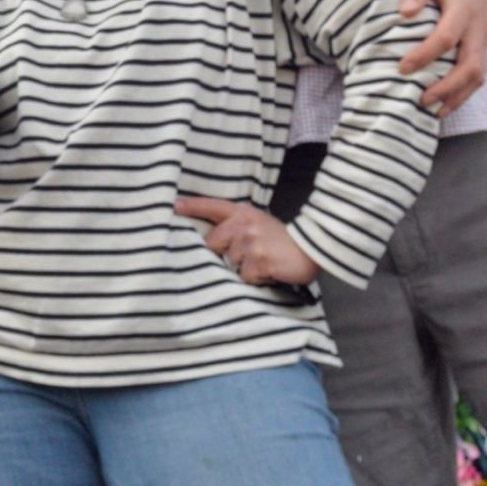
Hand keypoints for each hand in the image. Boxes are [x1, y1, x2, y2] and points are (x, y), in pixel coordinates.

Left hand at [173, 198, 319, 286]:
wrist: (312, 248)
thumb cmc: (283, 239)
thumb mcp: (259, 223)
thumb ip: (237, 226)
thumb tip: (213, 241)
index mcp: (243, 212)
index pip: (213, 206)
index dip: (193, 206)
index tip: (174, 206)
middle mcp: (244, 223)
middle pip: (214, 243)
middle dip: (225, 253)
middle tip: (250, 254)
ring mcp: (251, 241)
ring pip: (230, 263)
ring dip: (244, 268)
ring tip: (263, 262)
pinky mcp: (259, 260)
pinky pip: (246, 276)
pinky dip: (257, 278)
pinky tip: (270, 270)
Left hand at [397, 0, 486, 116]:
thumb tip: (404, 13)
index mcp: (464, 10)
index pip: (446, 38)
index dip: (425, 55)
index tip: (402, 68)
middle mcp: (477, 31)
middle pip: (471, 66)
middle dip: (447, 87)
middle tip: (421, 99)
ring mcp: (482, 43)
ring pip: (477, 77)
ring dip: (457, 97)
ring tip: (432, 112)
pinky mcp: (481, 51)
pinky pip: (477, 77)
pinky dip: (462, 95)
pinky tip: (443, 107)